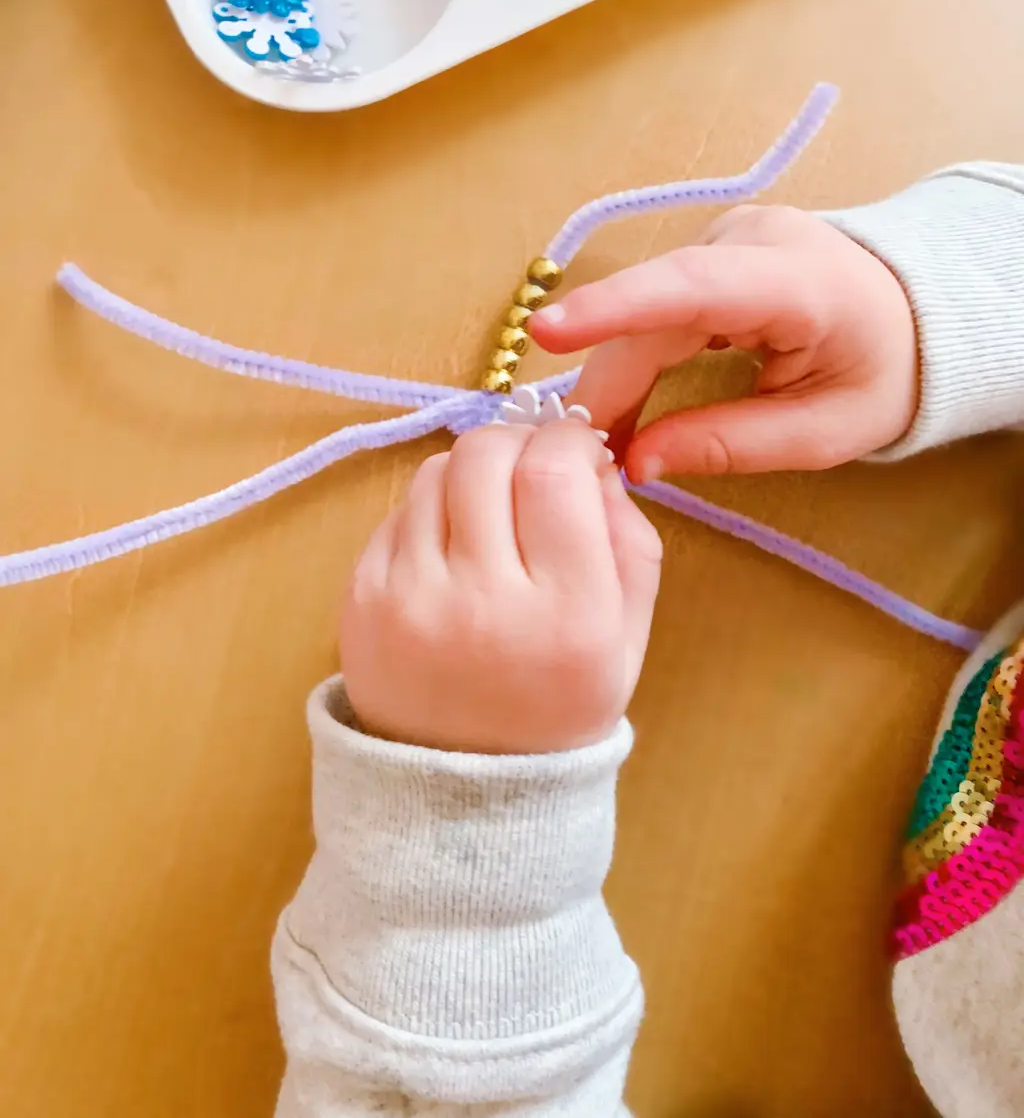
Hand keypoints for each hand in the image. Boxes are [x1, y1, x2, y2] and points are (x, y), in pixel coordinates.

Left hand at [340, 419, 662, 754]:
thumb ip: (628, 536)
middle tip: (532, 467)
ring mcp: (409, 600)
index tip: (576, 453)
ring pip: (436, 471)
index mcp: (567, 617)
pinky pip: (398, 510)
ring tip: (490, 514)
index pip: (554, 471)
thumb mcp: (628, 634)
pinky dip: (431, 510)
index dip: (568, 440)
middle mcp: (482, 603)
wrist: (462, 796)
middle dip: (517, 442)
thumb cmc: (560, 704)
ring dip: (472, 473)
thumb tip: (587, 455)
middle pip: (485, 454)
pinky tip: (451, 551)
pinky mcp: (359, 599)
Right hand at [531, 205, 918, 480]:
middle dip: (608, 384)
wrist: (918, 310)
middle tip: (582, 457)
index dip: (614, 309)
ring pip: (644, 309)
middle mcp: (750, 240)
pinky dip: (631, 354)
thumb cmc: (881, 372)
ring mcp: (726, 236)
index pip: (690, 287)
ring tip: (599, 439)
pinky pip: (654, 303)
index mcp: (796, 280)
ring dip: (614, 374)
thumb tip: (638, 462)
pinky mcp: (709, 249)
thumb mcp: (825, 432)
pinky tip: (618, 402)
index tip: (547, 332)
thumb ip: (731, 445)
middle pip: (652, 312)